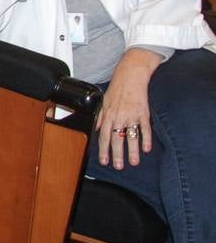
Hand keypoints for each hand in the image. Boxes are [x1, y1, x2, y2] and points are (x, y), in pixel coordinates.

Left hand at [96, 48, 161, 169]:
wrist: (130, 76)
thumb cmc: (117, 88)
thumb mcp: (104, 102)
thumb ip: (100, 116)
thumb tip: (96, 128)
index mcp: (108, 115)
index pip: (104, 136)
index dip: (103, 149)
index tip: (104, 160)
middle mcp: (119, 117)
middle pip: (117, 139)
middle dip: (117, 154)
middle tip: (118, 166)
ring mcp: (131, 116)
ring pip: (131, 136)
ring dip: (132, 151)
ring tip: (133, 162)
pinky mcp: (143, 113)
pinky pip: (144, 129)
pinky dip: (146, 139)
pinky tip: (146, 149)